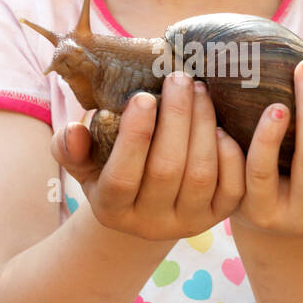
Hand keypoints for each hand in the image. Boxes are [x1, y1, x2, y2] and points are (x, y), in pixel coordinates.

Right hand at [51, 71, 246, 240]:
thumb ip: (70, 147)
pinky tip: (219, 126)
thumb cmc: (110, 171)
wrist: (147, 207)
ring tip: (198, 91)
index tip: (142, 96)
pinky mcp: (218, 216)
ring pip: (200, 174)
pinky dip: (228, 154)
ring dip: (202, 126)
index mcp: (112, 209)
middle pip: (166, 170)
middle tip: (179, 79)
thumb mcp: (85, 163)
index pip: (122, 178)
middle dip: (176, 119)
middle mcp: (151, 224)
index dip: (134, 137)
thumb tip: (73, 130)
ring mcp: (188, 222)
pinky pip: (231, 188)